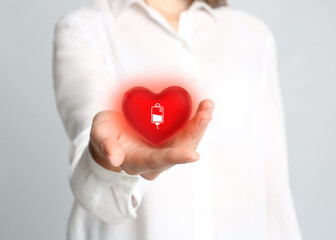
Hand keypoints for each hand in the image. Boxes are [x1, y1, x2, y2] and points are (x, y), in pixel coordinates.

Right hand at [89, 99, 214, 179]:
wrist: (113, 133)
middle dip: (195, 132)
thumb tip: (114, 159)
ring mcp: (166, 149)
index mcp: (138, 162)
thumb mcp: (100, 135)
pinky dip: (196, 119)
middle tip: (205, 112)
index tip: (193, 156)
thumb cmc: (106, 134)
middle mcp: (157, 160)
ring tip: (208, 105)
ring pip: (188, 140)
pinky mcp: (172, 139)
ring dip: (200, 124)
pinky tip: (204, 106)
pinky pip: (187, 130)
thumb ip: (105, 145)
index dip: (175, 158)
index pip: (158, 161)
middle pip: (180, 149)